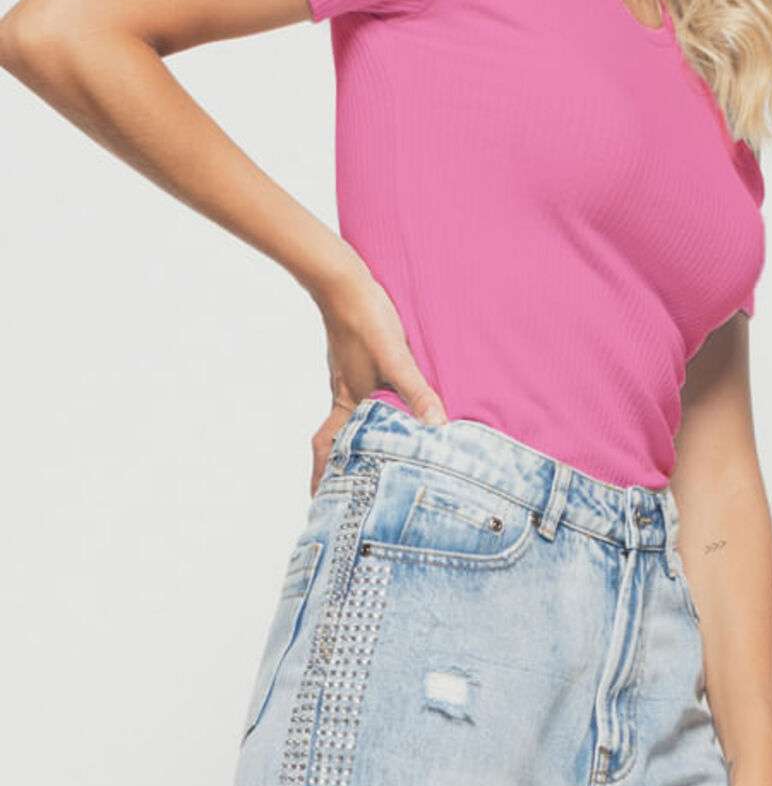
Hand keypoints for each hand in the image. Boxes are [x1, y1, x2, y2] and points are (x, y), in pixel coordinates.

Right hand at [309, 250, 448, 495]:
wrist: (343, 281)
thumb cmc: (365, 319)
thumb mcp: (395, 358)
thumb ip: (416, 392)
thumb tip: (437, 428)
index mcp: (347, 401)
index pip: (329, 450)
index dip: (323, 478)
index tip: (320, 505)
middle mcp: (343, 394)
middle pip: (334, 440)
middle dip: (336, 467)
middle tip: (345, 493)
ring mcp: (347, 378)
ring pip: (349, 419)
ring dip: (354, 440)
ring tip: (369, 459)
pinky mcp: (355, 362)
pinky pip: (360, 398)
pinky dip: (368, 413)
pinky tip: (385, 410)